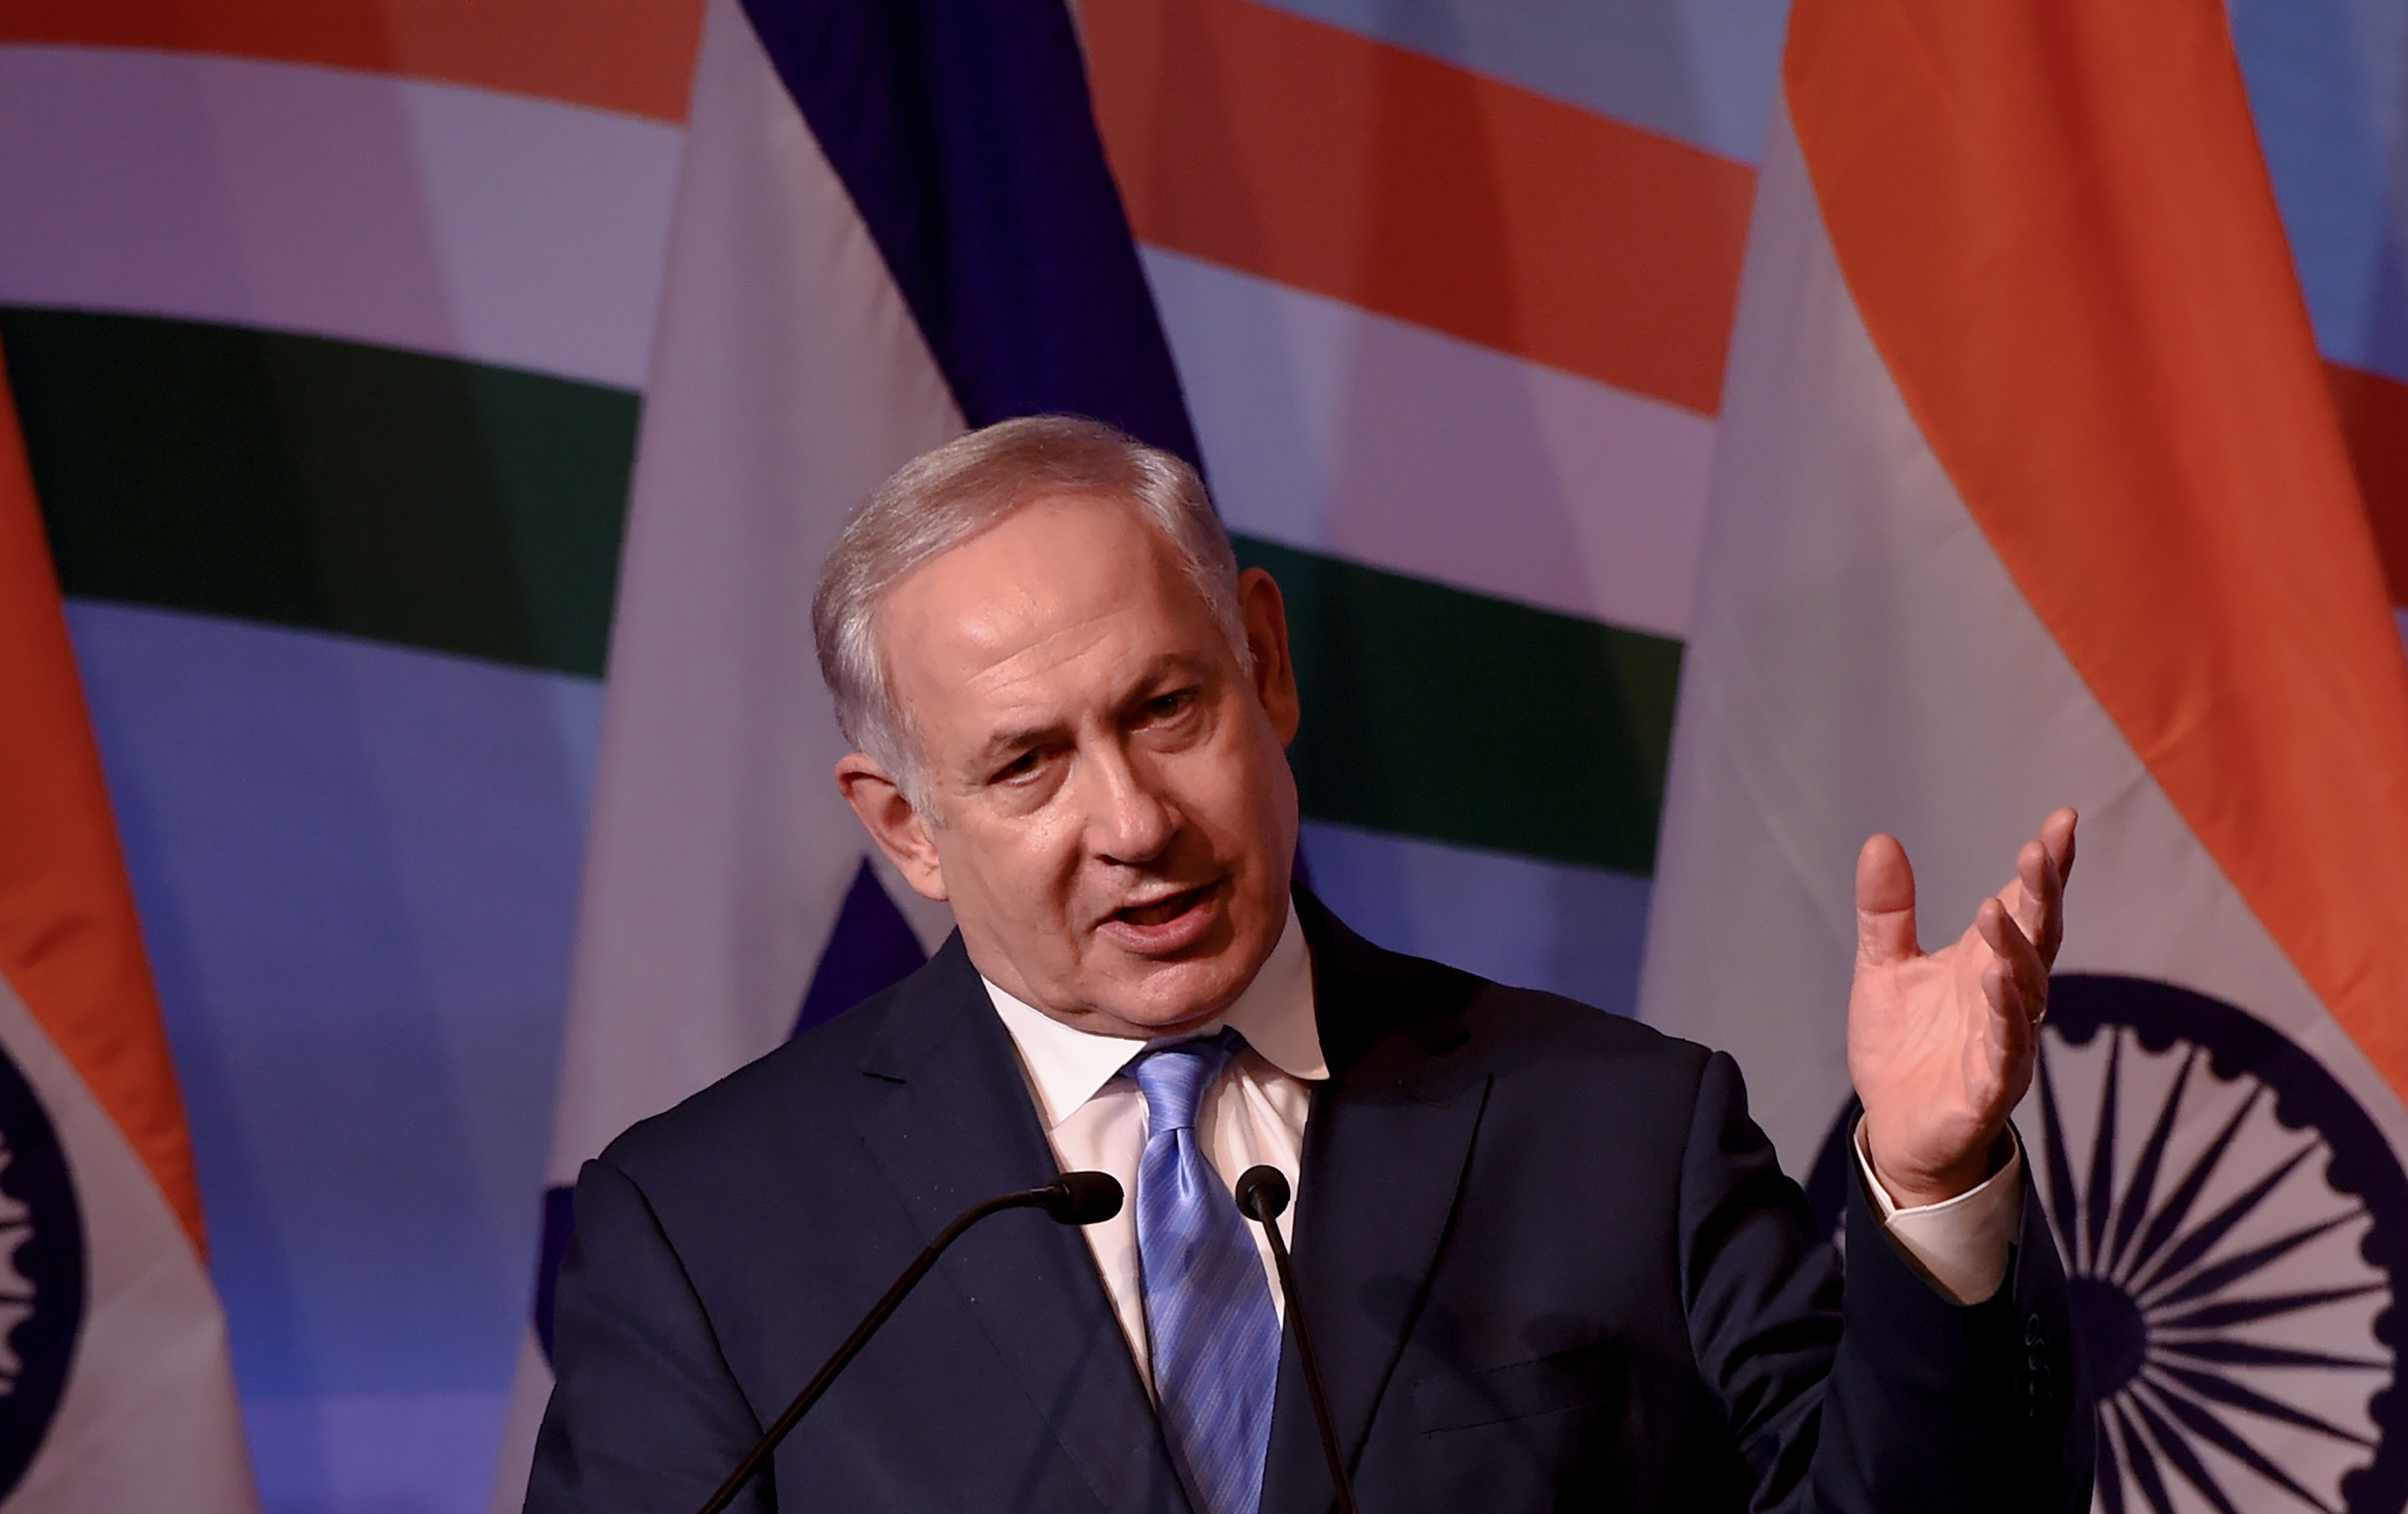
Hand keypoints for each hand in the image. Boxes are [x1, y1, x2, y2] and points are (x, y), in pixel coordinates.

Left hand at [1848, 808, 2075, 1208]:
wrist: (1894, 1130)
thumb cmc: (1903, 1047)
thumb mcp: (1884, 967)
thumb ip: (1887, 910)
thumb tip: (1881, 839)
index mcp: (1987, 963)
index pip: (2026, 906)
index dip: (2046, 867)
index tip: (2062, 820)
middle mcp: (2007, 999)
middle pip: (2037, 940)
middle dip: (2042, 895)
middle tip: (2039, 848)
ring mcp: (2004, 1044)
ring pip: (2026, 993)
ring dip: (2016, 951)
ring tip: (1999, 908)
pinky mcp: (1988, 1089)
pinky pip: (2005, 1051)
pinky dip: (2005, 1019)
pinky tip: (1998, 984)